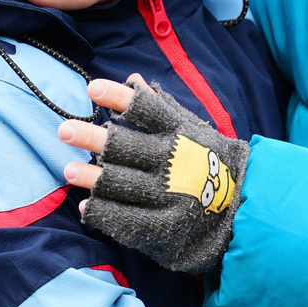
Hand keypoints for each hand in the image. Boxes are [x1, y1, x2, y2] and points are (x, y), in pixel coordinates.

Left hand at [60, 77, 248, 274]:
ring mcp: (168, 197)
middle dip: (92, 138)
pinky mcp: (165, 227)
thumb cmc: (211, 165)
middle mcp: (173, 163)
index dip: (118, 98)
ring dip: (91, 177)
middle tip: (64, 130)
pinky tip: (87, 206)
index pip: (146, 110)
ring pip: (120, 183)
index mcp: (181, 135)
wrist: (243, 211)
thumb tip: (132, 78)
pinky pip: (126, 220)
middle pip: (124, 147)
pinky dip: (104, 212)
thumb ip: (162, 108)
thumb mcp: (195, 131)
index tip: (92, 88)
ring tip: (68, 170)